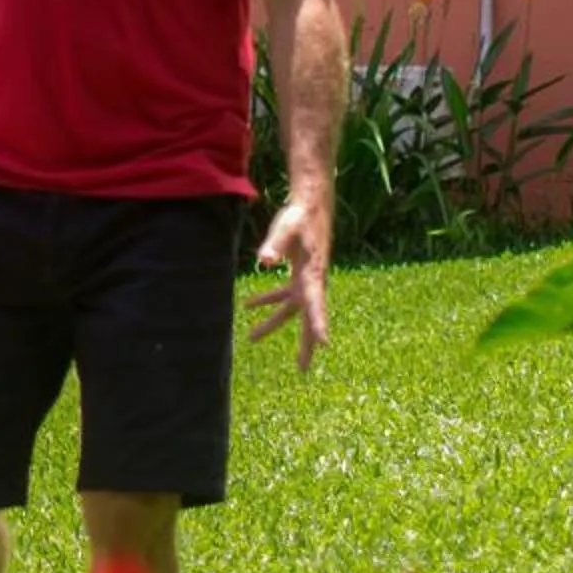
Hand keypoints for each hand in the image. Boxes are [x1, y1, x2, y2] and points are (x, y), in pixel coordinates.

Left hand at [243, 196, 331, 371]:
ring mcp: (305, 278)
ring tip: (252, 338)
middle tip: (303, 369)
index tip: (325, 344)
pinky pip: (283, 293)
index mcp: (312, 275)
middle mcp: (312, 281)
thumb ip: (275, 244)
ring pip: (290, 308)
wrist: (312, 202)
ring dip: (272, 322)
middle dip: (305, 343)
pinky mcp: (298, 271)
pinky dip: (267, 300)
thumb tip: (264, 261)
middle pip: (308, 317)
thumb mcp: (286, 228)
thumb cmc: (300, 215)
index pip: (316, 305)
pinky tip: (248, 305)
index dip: (319, 325)